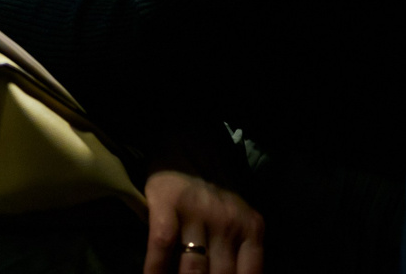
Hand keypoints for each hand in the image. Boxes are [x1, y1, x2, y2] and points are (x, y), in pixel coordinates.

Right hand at [144, 170, 264, 273]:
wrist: (187, 145)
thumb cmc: (214, 192)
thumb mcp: (239, 220)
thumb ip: (241, 254)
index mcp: (250, 229)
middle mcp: (228, 222)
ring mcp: (197, 213)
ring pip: (192, 270)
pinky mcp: (167, 205)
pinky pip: (162, 248)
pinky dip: (155, 272)